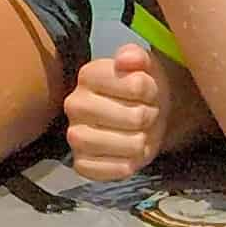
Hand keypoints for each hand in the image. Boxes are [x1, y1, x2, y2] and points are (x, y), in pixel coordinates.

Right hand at [62, 40, 172, 180]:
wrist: (143, 117)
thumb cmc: (142, 90)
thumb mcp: (145, 66)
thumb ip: (137, 56)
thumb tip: (126, 60)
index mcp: (88, 75)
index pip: (136, 85)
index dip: (150, 91)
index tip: (148, 92)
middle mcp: (74, 104)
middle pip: (132, 118)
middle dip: (147, 118)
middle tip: (146, 116)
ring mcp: (74, 135)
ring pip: (117, 145)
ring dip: (138, 143)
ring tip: (139, 136)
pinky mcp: (80, 163)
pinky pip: (104, 171)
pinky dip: (124, 166)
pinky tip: (129, 156)